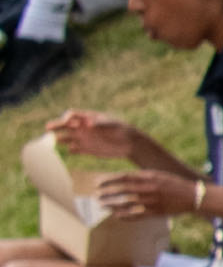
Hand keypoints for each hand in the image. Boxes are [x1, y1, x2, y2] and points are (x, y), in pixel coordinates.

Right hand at [49, 112, 181, 182]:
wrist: (130, 144)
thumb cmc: (122, 130)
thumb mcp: (112, 125)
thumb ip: (100, 124)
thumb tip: (88, 124)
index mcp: (88, 118)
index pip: (72, 115)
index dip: (67, 118)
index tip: (66, 122)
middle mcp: (83, 128)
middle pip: (65, 126)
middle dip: (56, 126)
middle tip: (48, 129)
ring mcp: (84, 139)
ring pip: (67, 138)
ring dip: (60, 139)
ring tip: (54, 141)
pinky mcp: (87, 149)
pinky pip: (75, 149)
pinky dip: (71, 150)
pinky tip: (70, 150)